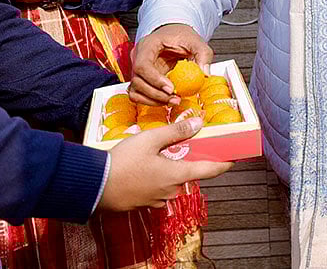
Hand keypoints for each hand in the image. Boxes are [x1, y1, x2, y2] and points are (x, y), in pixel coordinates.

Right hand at [101, 117, 231, 209]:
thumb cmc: (122, 161)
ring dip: (170, 170)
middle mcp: (171, 191)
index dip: (224, 164)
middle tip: (186, 146)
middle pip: (188, 174)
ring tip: (158, 155)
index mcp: (177, 175)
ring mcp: (156, 200)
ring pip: (171, 182)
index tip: (234, 159)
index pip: (210, 170)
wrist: (92, 186)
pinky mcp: (143, 204)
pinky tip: (144, 167)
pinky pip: (157, 189)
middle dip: (189, 160)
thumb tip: (198, 123)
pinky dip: (156, 178)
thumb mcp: (150, 139)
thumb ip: (176, 131)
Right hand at [129, 24, 212, 105]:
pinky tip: (167, 100)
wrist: (175, 35)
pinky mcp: (142, 80)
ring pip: (135, 91)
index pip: (142, 65)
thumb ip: (203, 54)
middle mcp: (138, 58)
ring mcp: (138, 70)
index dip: (155, 80)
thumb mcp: (196, 41)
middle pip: (137, 81)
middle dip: (156, 94)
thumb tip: (205, 73)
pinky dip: (151, 101)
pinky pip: (140, 95)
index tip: (171, 88)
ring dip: (153, 100)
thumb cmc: (181, 36)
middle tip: (175, 99)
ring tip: (173, 101)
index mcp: (147, 45)